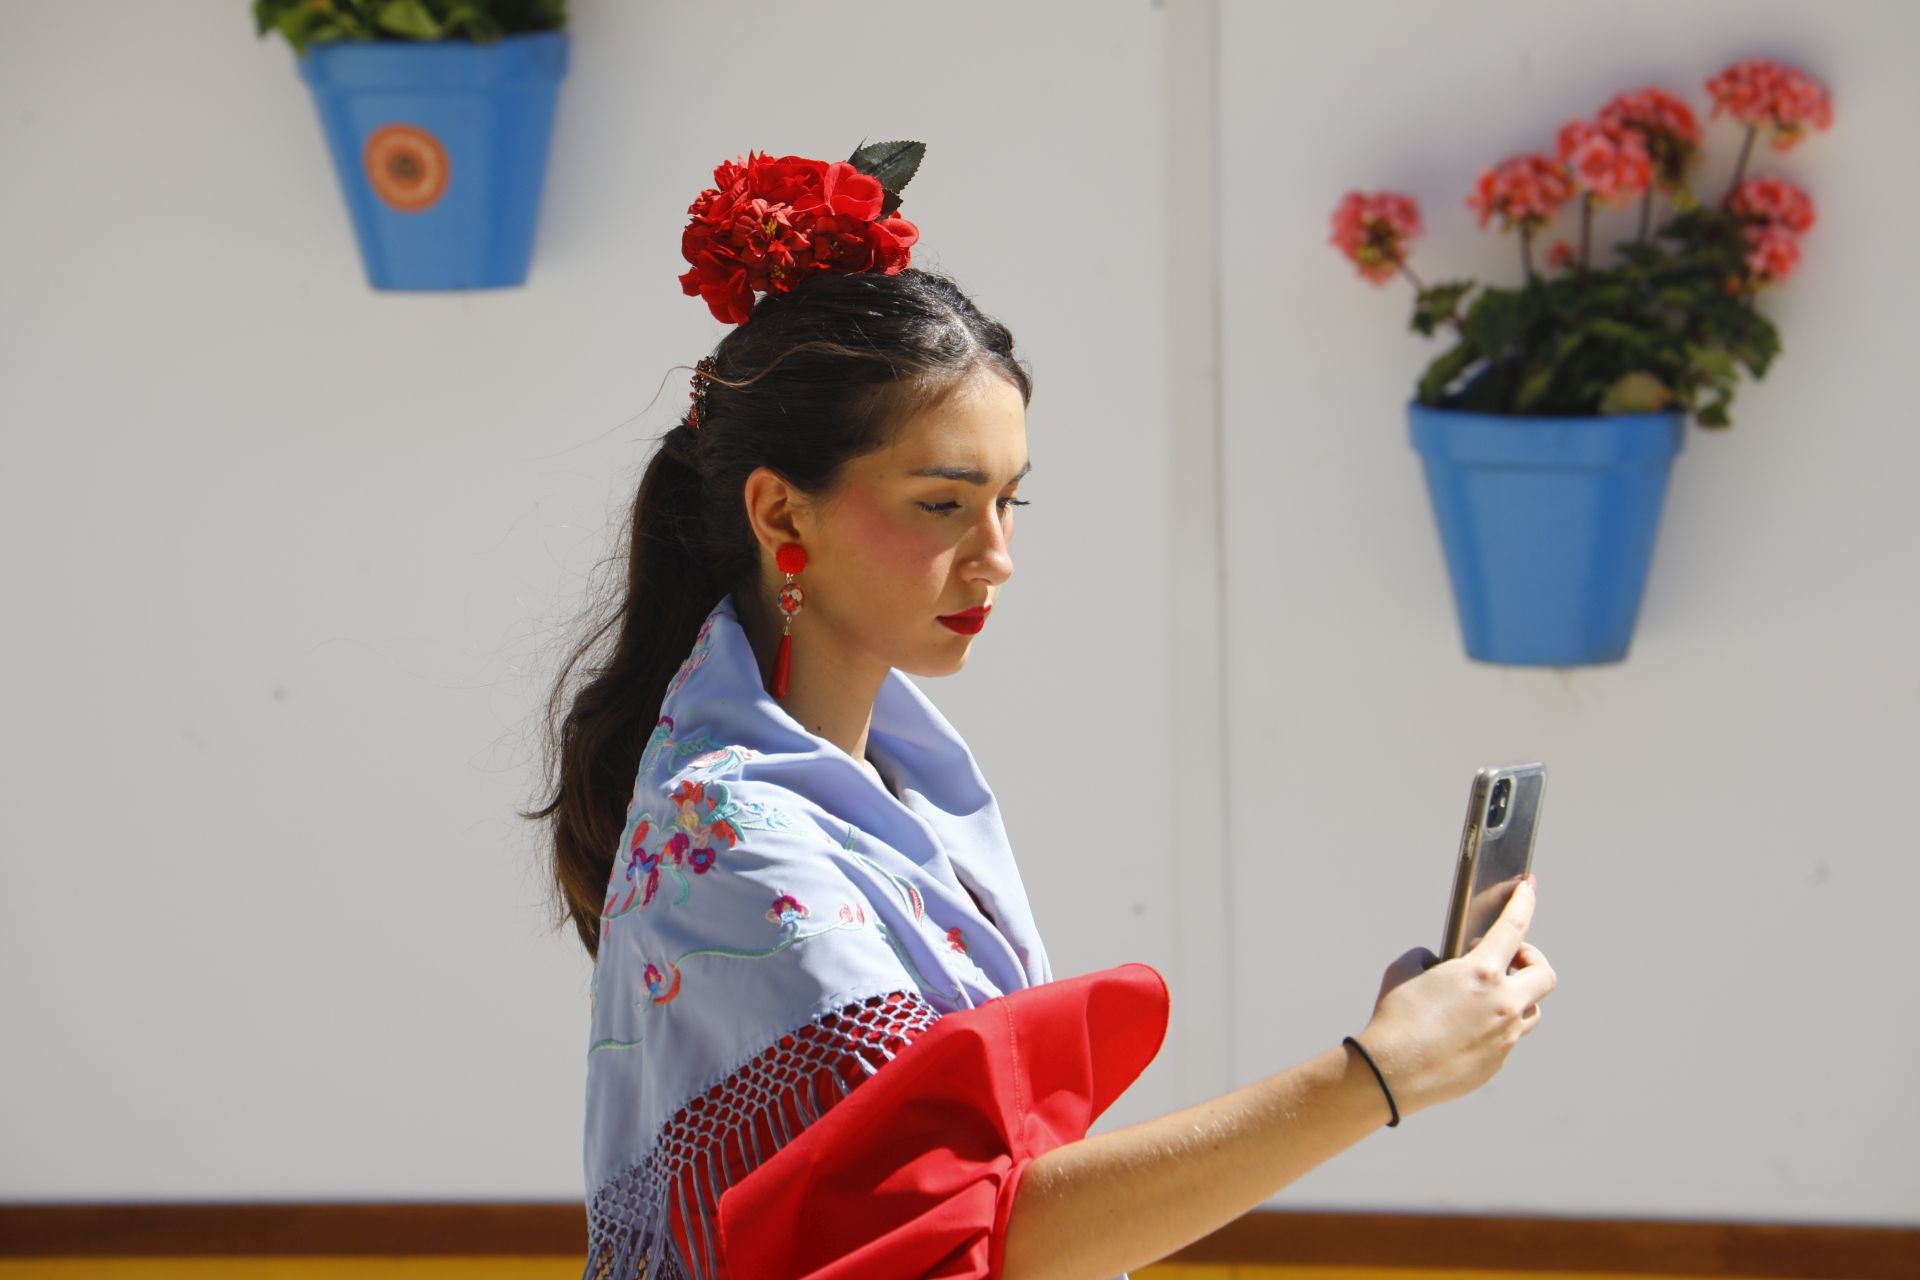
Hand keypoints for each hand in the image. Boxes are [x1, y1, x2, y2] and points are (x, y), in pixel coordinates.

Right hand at [1353, 877, 1556, 1119]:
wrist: (1391, 1074)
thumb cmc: (1395, 1018)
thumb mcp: (1405, 971)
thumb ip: (1428, 959)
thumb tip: (1438, 965)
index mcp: (1481, 974)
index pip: (1513, 926)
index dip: (1523, 901)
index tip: (1529, 886)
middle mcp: (1503, 1004)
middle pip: (1544, 974)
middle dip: (1529, 961)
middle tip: (1508, 960)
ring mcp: (1505, 1037)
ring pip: (1531, 1010)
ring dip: (1517, 997)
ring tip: (1487, 997)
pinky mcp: (1497, 1063)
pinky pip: (1507, 1038)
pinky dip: (1495, 1026)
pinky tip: (1465, 1029)